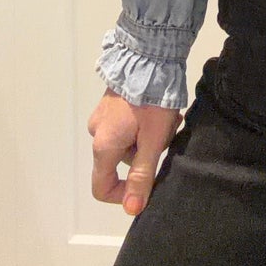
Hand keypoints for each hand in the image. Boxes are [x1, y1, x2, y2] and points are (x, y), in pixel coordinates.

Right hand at [88, 88, 181, 215]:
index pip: (101, 187)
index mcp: (104, 146)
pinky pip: (125, 126)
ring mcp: (102, 116)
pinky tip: (159, 111)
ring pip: (125, 143)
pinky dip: (142, 125)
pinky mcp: (110, 103)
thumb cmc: (152, 102)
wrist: (149, 56)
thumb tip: (131, 209)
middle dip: (145, 156)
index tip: (147, 182)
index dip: (122, 194)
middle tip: (167, 137)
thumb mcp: (152, 142)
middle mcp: (96, 133)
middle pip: (119, 163)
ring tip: (168, 120)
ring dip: (146, 138)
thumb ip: (142, 176)